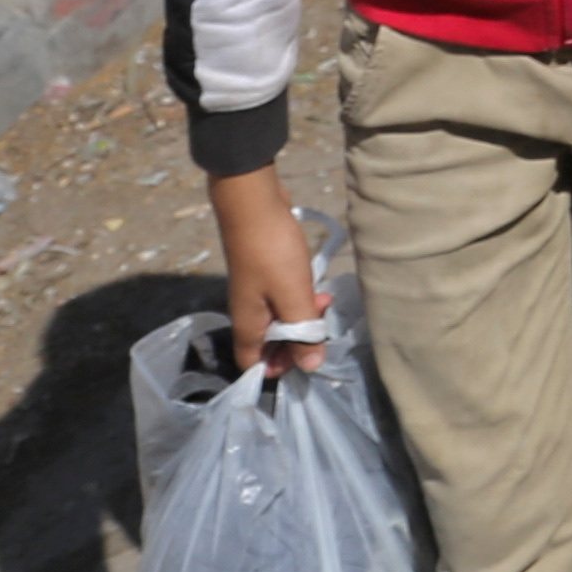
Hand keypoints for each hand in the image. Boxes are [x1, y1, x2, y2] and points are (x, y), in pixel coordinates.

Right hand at [210, 167, 325, 376]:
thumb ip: (303, 332)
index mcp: (248, 324)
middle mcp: (247, 312)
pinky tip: (317, 285)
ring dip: (303, 316)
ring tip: (324, 301)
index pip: (252, 363)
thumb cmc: (272, 253)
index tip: (305, 357)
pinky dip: (300, 297)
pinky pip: (284, 298)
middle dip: (298, 340)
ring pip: (281, 318)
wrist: (254, 203)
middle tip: (322, 324)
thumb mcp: (293, 296)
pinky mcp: (266, 274)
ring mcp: (255, 292)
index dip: (278, 368)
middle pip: (270, 343)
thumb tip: (311, 366)